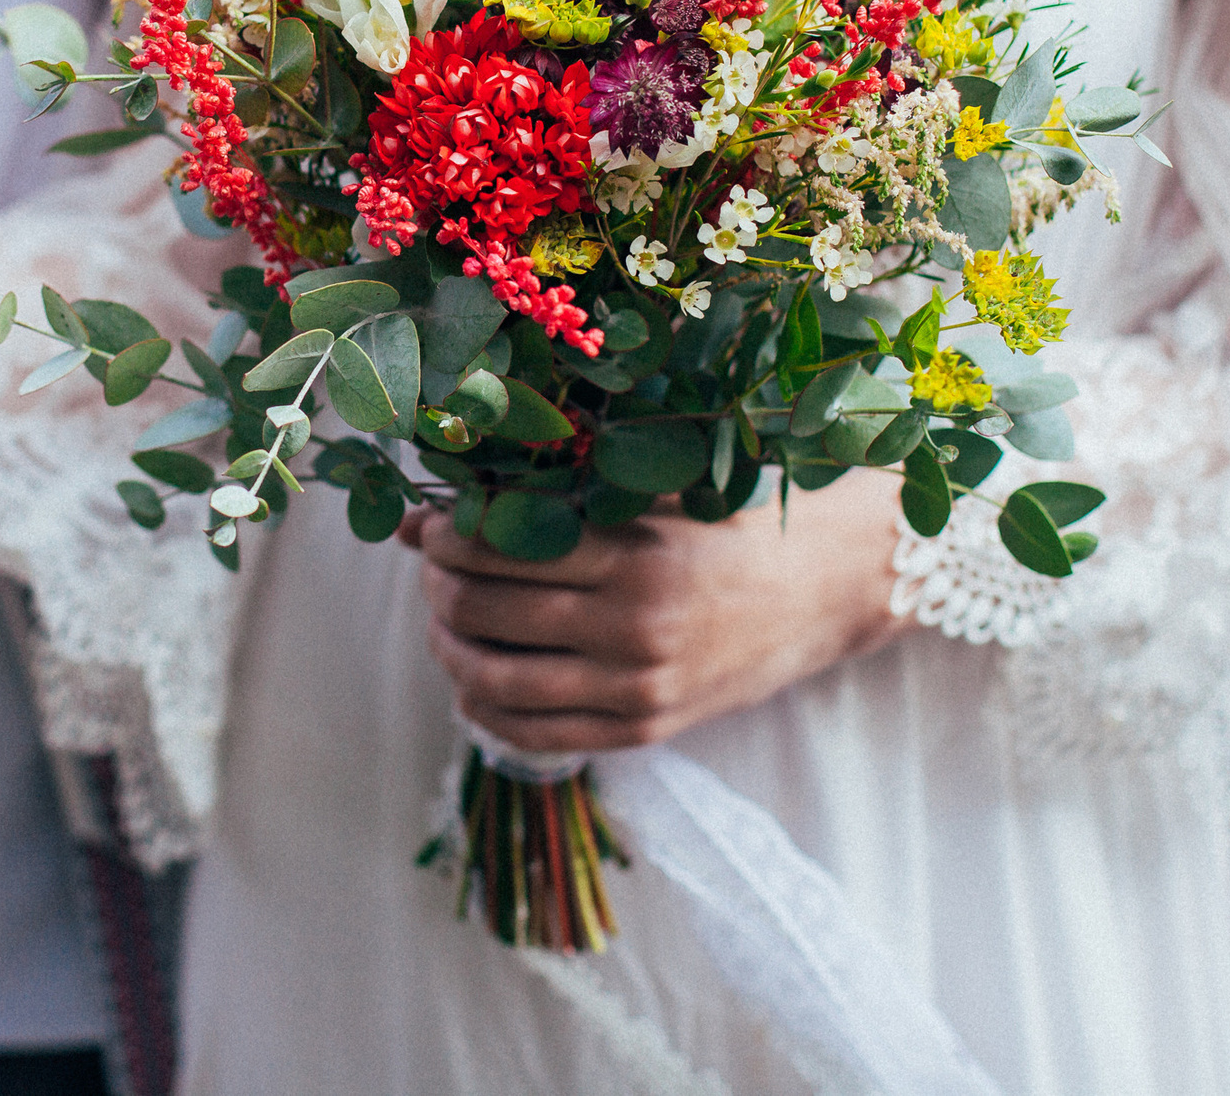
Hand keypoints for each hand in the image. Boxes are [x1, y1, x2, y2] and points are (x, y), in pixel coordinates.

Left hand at [399, 467, 913, 752]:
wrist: (813, 594)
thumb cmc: (719, 529)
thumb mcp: (646, 496)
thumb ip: (546, 497)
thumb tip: (417, 515)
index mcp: (636, 554)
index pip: (497, 546)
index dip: (445, 534)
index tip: (437, 523)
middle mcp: (633, 626)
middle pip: (481, 609)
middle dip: (437, 584)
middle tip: (433, 566)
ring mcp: (636, 688)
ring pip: (493, 677)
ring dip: (446, 645)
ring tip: (444, 619)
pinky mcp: (641, 730)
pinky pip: (530, 733)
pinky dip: (482, 704)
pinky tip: (474, 675)